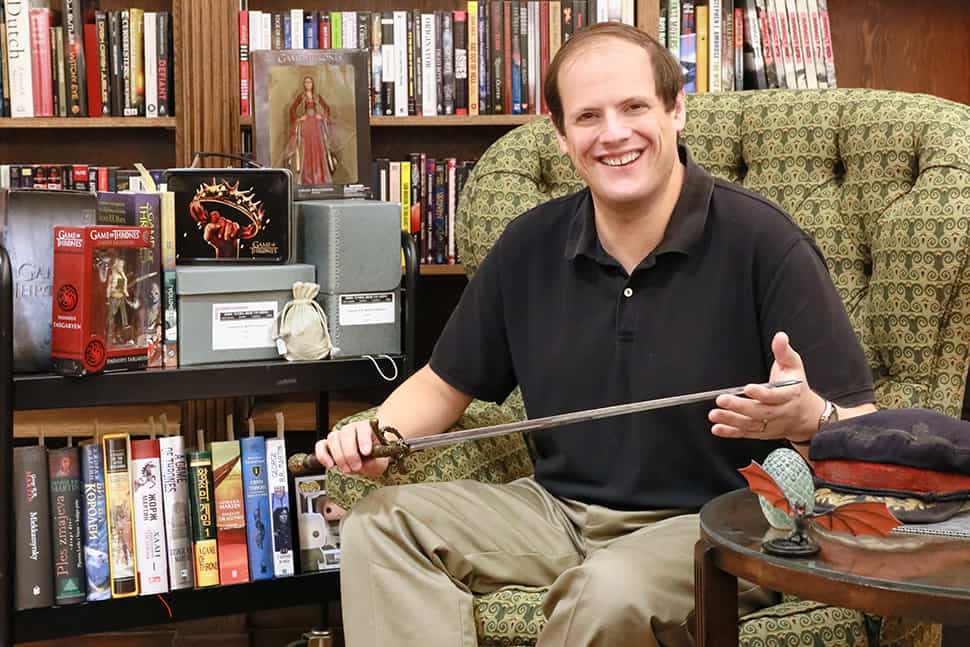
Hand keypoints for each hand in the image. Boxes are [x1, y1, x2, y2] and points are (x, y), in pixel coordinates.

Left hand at [203, 217, 240, 256]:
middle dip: (221, 229)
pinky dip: (234, 232)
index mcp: (213, 221)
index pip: (215, 214)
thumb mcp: (208, 237)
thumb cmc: (215, 241)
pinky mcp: (235, 227)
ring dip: (227, 232)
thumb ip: (209, 229)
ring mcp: (229, 223)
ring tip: (225, 239)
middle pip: (222, 219)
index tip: (214, 228)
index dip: (214, 220)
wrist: (224, 248)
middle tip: (219, 237)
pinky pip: (236, 226)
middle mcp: (221, 221)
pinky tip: (232, 236)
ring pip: (229, 223)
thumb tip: (216, 225)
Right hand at [315, 418, 390, 478]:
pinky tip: (330, 465)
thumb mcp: (380, 462)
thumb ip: (374, 462)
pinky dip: (323, 455)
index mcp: (366, 428)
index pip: (363, 428)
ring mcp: (338, 436)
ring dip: (339, 456)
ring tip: (347, 469)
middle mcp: (351, 429)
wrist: (369, 461)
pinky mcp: (328, 445)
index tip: (366, 452)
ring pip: (333, 439)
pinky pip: (320, 446)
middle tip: (356, 466)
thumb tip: (366, 463)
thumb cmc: (375, 458)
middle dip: (350, 453)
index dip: (364, 439)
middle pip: (346, 434)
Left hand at [708, 331, 824, 442]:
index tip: (748, 388)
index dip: (762, 393)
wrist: (806, 416)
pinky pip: (745, 433)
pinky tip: (717, 428)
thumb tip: (780, 337)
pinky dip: (731, 433)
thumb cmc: (796, 388)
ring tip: (715, 415)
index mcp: (789, 394)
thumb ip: (783, 352)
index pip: (775, 396)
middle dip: (740, 406)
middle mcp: (780, 412)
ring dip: (731, 420)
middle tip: (723, 400)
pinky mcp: (762, 432)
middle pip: (760, 411)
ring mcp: (770, 424)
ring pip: (751, 424)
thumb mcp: (794, 366)